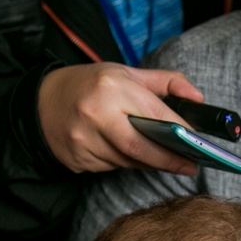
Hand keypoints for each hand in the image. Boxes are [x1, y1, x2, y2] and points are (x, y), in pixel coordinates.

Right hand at [37, 62, 204, 175]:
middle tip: (190, 166)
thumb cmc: (90, 85)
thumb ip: (165, 82)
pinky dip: (124, 162)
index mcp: (112, 86)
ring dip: (147, 161)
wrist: (42, 102)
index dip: (180, 132)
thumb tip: (197, 98)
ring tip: (161, 157)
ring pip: (128, 160)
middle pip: (142, 147)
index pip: (155, 115)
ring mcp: (83, 138)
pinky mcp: (76, 158)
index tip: (198, 144)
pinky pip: (111, 167)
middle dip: (169, 159)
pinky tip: (126, 153)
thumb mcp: (126, 73)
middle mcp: (96, 112)